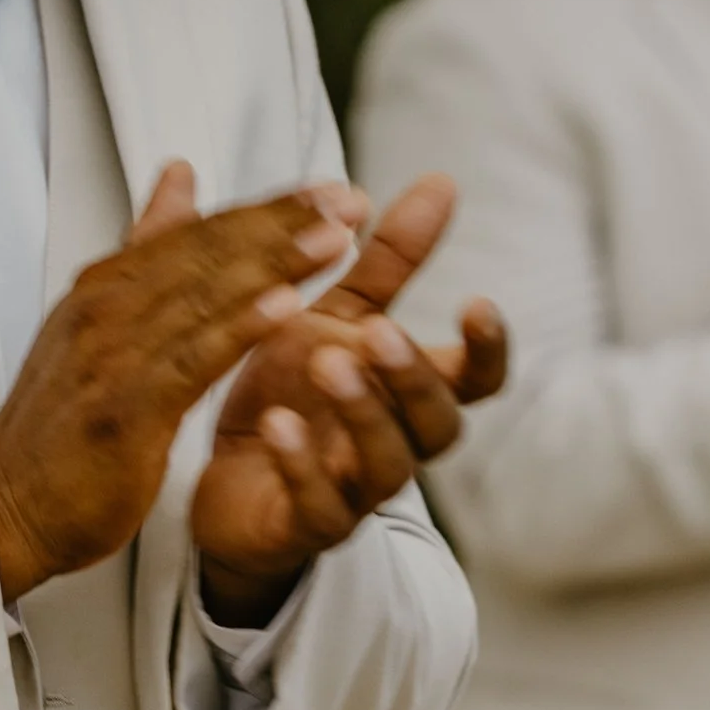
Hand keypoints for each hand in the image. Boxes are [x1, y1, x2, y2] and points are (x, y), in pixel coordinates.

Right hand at [0, 163, 365, 601]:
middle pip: (205, 252)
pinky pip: (190, 359)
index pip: (196, 232)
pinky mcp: (124, 409)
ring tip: (334, 239)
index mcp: (105, 287)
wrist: (3, 510)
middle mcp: (105, 309)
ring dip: (273, 262)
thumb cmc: (60, 426)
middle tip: (347, 202)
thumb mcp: (99, 321)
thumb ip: (146, 248)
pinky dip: (238, 327)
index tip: (328, 192)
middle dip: (281, 223)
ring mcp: (112, 357)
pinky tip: (285, 307)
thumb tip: (179, 175)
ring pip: (203, 296)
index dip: (266, 209)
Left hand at [193, 173, 508, 620]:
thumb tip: (442, 181)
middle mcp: (394, 443)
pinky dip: (302, 467)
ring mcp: (355, 491)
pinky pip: (320, 508)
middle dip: (413, 376)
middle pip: (438, 422)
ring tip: (327, 364)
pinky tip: (278, 424)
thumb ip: (388, 261)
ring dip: (364, 414)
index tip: (477, 302)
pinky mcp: (305, 528)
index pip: (477, 380)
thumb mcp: (334, 317)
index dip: (489, 349)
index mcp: (406, 392)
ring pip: (388, 467)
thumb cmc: (291, 392)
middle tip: (376, 332)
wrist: (220, 485)